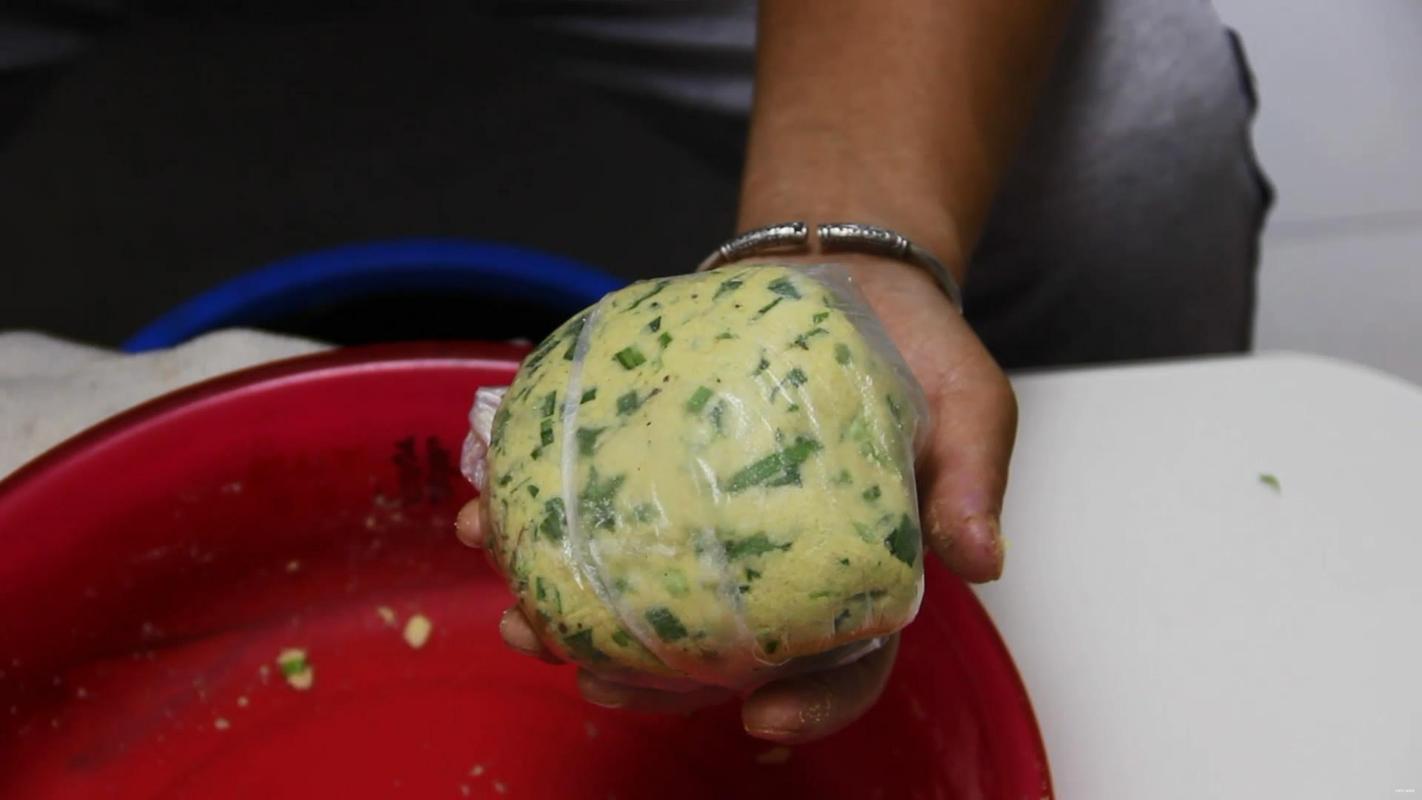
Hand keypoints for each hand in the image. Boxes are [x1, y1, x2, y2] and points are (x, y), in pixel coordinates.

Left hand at [455, 256, 1015, 741]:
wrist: (844, 276)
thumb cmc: (915, 352)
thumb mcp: (969, 403)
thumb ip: (971, 476)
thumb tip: (980, 560)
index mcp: (852, 574)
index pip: (842, 664)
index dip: (809, 704)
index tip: (761, 718)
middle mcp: (769, 565)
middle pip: (712, 652)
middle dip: (645, 678)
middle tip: (590, 672)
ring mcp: (704, 521)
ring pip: (637, 592)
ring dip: (568, 609)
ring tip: (516, 610)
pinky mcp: (655, 468)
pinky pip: (596, 503)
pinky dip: (537, 511)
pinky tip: (489, 506)